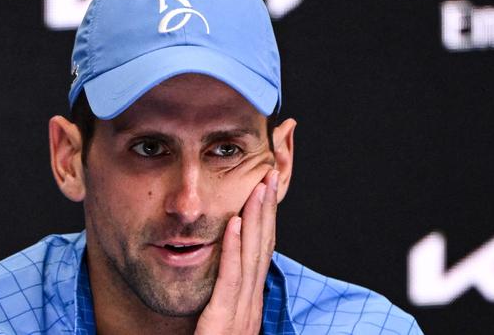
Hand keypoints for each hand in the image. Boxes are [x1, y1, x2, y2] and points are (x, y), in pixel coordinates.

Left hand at [195, 169, 278, 334]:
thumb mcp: (224, 324)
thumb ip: (227, 300)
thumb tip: (228, 272)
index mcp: (252, 303)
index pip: (262, 253)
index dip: (265, 220)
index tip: (265, 190)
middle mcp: (252, 303)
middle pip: (262, 247)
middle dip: (266, 209)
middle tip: (269, 174)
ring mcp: (241, 312)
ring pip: (251, 256)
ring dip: (254, 219)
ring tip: (257, 187)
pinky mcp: (224, 319)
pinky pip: (229, 278)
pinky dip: (231, 248)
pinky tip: (232, 223)